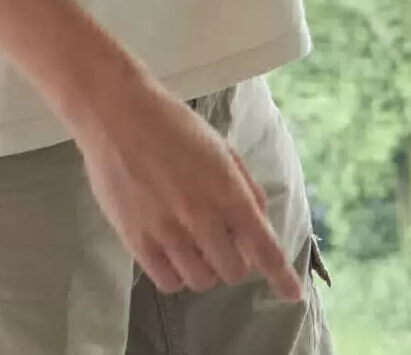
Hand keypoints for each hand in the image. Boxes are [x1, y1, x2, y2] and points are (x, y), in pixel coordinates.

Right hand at [75, 71, 302, 301]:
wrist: (118, 116)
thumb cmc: (174, 126)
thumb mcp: (222, 149)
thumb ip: (246, 188)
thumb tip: (260, 224)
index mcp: (228, 191)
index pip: (264, 248)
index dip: (281, 276)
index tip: (292, 294)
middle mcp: (201, 217)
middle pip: (233, 271)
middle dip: (235, 260)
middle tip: (223, 241)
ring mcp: (167, 232)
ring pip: (201, 281)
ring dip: (206, 268)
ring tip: (193, 244)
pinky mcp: (137, 241)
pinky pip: (168, 282)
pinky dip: (177, 274)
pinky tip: (172, 253)